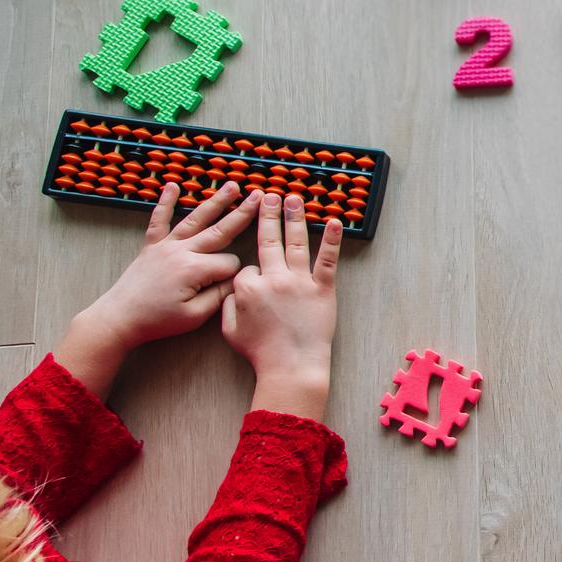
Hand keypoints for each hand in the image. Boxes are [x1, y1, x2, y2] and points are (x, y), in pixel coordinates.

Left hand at [58, 182, 258, 397]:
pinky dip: (165, 203)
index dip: (234, 274)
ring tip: (232, 186)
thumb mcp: (195, 316)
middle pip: (220, 230)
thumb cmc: (157, 320)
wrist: (119, 318)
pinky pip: (159, 221)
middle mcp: (182, 251)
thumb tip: (237, 281)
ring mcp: (166, 245)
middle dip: (242, 214)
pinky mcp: (152, 246)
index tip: (231, 285)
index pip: (229, 264)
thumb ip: (219, 296)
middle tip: (259, 196)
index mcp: (194, 269)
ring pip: (196, 219)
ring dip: (215, 201)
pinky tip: (172, 186)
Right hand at [222, 193, 340, 417]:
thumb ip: (226, 305)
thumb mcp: (230, 330)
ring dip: (294, 218)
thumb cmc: (261, 353)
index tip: (254, 284)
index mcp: (248, 289)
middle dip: (267, 215)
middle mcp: (273, 279)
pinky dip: (332, 240)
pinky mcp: (323, 289)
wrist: (291, 367)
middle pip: (268, 241)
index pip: (246, 268)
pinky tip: (335, 222)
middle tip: (268, 195)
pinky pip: (327, 260)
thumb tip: (231, 289)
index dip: (248, 275)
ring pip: (295, 243)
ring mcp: (299, 282)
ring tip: (294, 199)